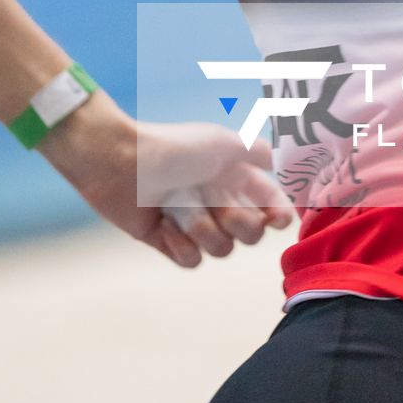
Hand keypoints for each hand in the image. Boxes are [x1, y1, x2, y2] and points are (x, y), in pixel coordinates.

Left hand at [42, 95, 295, 268]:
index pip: (271, 205)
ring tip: (179, 209)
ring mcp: (194, 223)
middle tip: (218, 205)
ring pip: (221, 249)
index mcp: (235, 177)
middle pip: (251, 234)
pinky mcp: (169, 241)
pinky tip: (163, 224)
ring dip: (202, 230)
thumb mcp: (224, 142)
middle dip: (237, 223)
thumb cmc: (175, 149)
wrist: (123, 164)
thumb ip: (258, 152)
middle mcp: (218, 200)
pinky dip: (179, 244)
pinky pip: (191, 260)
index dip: (278, 216)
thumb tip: (279, 160)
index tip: (276, 219)